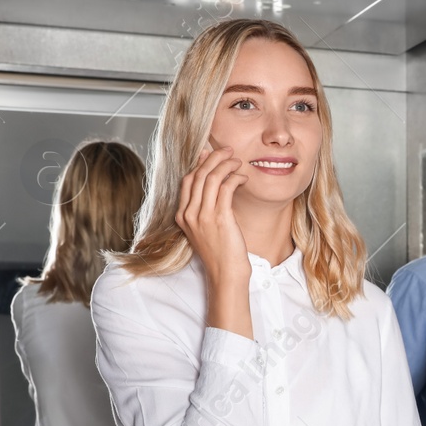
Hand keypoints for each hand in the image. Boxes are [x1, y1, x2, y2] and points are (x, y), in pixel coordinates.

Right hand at [177, 145, 252, 336]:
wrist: (226, 275)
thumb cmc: (222, 253)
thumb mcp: (208, 229)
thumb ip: (207, 208)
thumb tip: (214, 185)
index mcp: (182, 216)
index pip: (188, 180)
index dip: (200, 164)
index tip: (212, 154)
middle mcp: (189, 214)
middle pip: (197, 174)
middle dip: (213, 158)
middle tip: (229, 150)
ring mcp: (202, 216)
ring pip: (210, 178)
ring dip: (225, 164)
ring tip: (238, 161)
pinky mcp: (219, 218)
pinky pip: (225, 188)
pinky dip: (235, 178)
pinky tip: (243, 178)